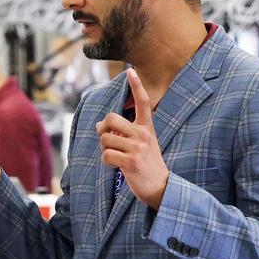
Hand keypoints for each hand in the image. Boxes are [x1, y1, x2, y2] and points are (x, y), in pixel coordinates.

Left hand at [97, 68, 169, 209]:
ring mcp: (138, 148)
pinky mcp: (131, 162)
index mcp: (147, 127)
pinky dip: (106, 161)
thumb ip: (122, 132)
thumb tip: (98, 124)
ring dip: (104, 149)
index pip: (143, 102)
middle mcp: (143, 134)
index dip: (136, 86)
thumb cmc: (146, 164)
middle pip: (110, 119)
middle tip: (108, 140)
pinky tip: (115, 166)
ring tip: (115, 157)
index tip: (130, 71)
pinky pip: (106, 155)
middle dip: (103, 129)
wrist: (160, 187)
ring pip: (105, 138)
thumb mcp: (139, 144)